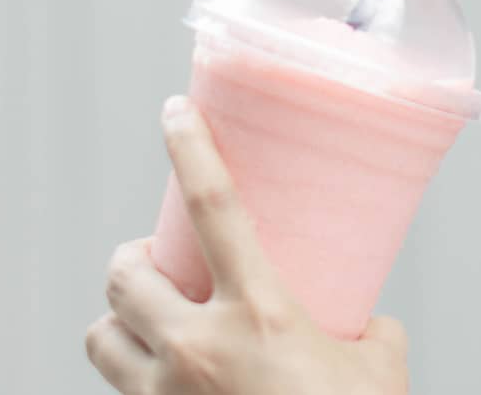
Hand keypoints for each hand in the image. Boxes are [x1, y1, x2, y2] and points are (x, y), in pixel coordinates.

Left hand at [85, 95, 409, 393]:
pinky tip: (161, 379)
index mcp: (260, 313)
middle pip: (124, 274)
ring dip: (118, 322)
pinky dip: (130, 377)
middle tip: (158, 261)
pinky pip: (116, 392)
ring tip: (149, 322)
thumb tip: (361, 322)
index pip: (216, 206)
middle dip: (132, 260)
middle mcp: (198, 349)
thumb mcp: (380, 367)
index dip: (190, 148)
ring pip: (100, 336)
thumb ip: (367, 330)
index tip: (173, 112)